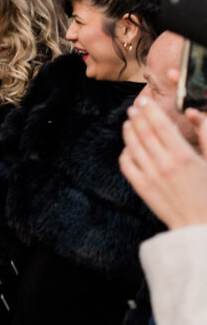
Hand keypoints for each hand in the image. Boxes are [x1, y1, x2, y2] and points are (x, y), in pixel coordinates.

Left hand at [121, 95, 206, 229]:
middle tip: (133, 107)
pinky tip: (128, 147)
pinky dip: (125, 152)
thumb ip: (206, 136)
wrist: (199, 224)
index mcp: (183, 156)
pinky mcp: (141, 188)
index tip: (145, 101)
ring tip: (128, 122)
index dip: (150, 110)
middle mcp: (164, 164)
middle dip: (137, 117)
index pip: (161, 125)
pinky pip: (127, 165)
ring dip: (128, 132)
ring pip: (133, 146)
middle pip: (144, 132)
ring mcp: (150, 176)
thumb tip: (194, 112)